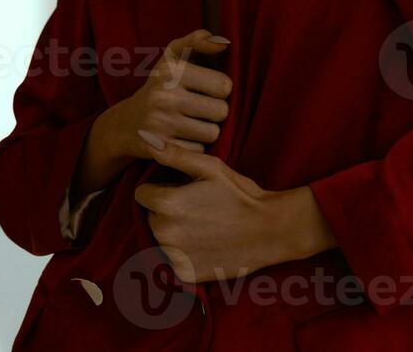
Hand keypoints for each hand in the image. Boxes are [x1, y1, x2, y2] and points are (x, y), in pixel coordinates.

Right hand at [105, 29, 231, 157]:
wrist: (125, 124)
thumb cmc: (159, 87)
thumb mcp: (171, 58)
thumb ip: (197, 41)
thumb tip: (224, 42)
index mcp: (170, 71)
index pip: (224, 85)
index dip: (218, 90)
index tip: (204, 90)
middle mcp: (164, 96)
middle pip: (221, 111)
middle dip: (214, 113)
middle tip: (197, 110)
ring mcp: (161, 124)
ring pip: (212, 134)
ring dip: (206, 132)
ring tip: (189, 125)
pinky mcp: (161, 149)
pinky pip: (199, 152)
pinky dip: (196, 149)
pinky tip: (184, 141)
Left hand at [133, 137, 306, 282]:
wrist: (270, 231)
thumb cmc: (239, 194)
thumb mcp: (209, 167)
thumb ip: (174, 154)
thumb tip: (146, 137)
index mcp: (166, 203)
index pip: (142, 194)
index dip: (161, 189)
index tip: (182, 191)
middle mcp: (165, 233)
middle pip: (151, 216)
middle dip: (166, 211)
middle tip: (196, 208)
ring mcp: (174, 256)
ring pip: (160, 238)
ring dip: (174, 232)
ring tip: (203, 226)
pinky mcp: (185, 274)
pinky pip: (173, 260)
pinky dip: (184, 254)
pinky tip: (205, 245)